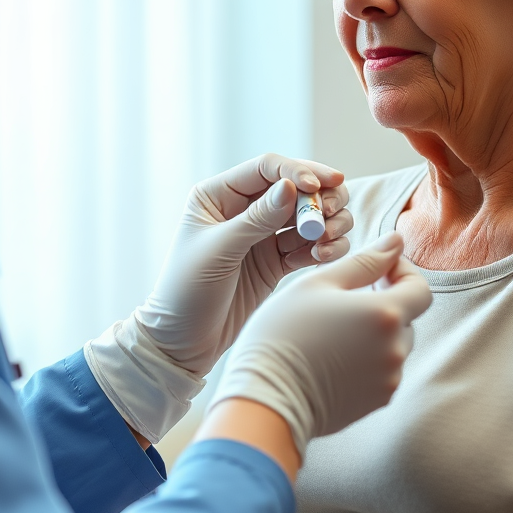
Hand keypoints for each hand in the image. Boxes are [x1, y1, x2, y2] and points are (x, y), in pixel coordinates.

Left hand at [137, 153, 351, 373]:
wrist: (182, 344)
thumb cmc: (186, 291)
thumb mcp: (219, 251)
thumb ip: (257, 219)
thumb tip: (292, 188)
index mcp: (218, 195)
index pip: (266, 168)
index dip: (297, 171)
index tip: (319, 187)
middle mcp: (243, 209)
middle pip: (295, 188)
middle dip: (320, 198)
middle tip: (331, 216)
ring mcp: (262, 236)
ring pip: (308, 216)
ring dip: (327, 223)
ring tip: (328, 241)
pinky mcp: (276, 262)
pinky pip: (310, 246)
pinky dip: (324, 248)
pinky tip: (323, 257)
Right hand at [206, 232, 431, 454]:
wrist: (266, 398)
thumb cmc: (284, 333)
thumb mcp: (318, 284)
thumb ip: (363, 261)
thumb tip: (395, 241)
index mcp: (384, 314)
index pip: (420, 288)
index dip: (403, 273)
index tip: (377, 271)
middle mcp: (395, 349)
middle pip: (406, 317)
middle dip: (384, 302)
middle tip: (345, 298)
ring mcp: (388, 379)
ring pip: (393, 344)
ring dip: (374, 331)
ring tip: (334, 329)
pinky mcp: (376, 401)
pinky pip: (382, 370)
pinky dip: (367, 358)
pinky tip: (332, 355)